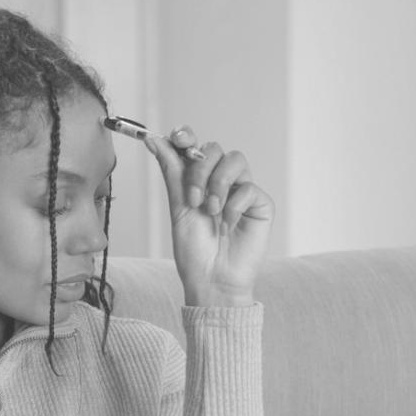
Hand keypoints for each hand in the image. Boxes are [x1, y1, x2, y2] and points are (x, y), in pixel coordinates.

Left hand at [144, 125, 273, 307]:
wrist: (212, 279)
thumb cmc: (194, 250)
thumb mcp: (178, 207)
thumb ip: (171, 172)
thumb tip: (154, 140)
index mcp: (199, 180)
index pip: (196, 146)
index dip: (187, 136)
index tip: (178, 138)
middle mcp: (221, 182)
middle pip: (215, 149)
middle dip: (201, 170)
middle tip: (193, 199)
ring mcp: (242, 191)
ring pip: (235, 160)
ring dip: (218, 184)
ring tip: (210, 211)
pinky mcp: (261, 205)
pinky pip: (249, 188)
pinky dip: (234, 206)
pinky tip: (227, 225)